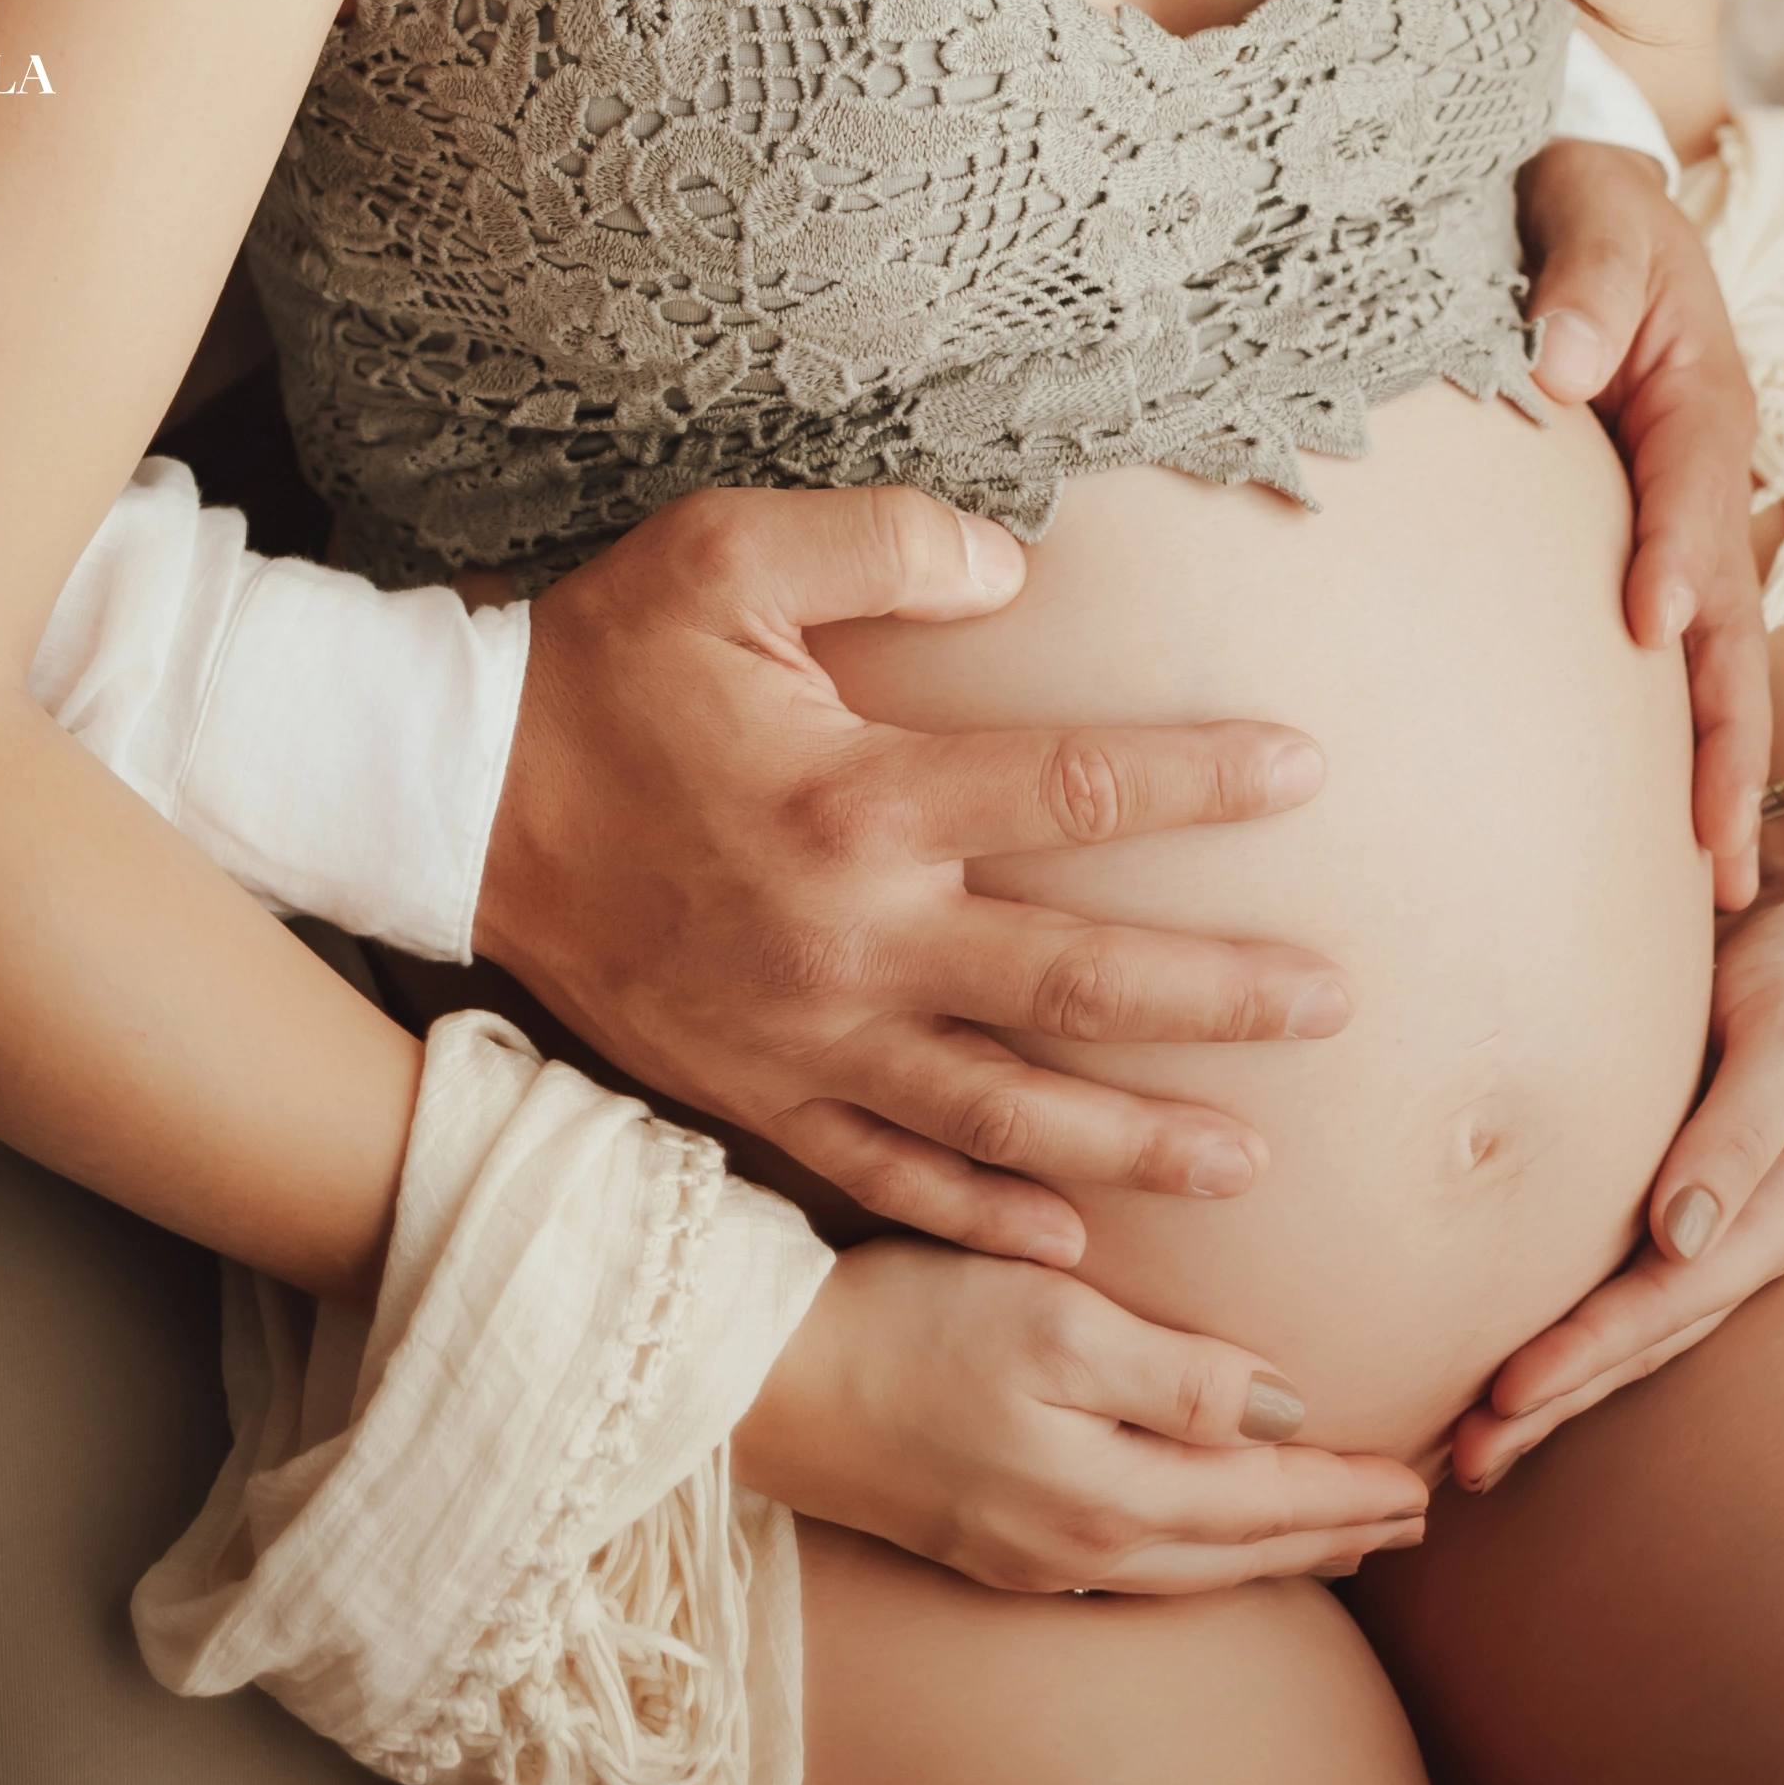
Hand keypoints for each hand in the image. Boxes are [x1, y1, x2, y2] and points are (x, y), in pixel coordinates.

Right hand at [473, 484, 1347, 1266]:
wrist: (449, 801)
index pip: (1079, 787)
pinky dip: (984, 1220)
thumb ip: (878, 542)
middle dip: (1218, 999)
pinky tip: (1069, 1243)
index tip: (1310, 773)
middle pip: (1077, 981)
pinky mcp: (755, 1091)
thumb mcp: (719, 554)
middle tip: (1334, 1007)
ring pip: (1006, 1112)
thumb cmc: (596, 663)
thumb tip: (1016, 563)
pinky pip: (890, 1176)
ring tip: (1250, 1167)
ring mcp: (807, 1034)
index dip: (1204, 780)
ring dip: (1135, 1142)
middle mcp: (854, 936)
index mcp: (862, 796)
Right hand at [737, 1237, 1429, 1596]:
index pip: (1267, 1500)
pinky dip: (1197, 1557)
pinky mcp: (986, 1546)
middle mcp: (1081, 1551)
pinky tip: (1199, 1539)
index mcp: (1111, 1496)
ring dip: (1273, 1553)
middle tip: (1413, 1519)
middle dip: (1333, 1534)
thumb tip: (1285, 1412)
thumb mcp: (1052, 1320)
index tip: (1430, 1480)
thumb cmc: (904, 1325)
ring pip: (1190, 1571)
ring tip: (1335, 1536)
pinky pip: (1131, 1571)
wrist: (762, 1385)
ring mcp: (1028, 1560)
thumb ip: (1174, 1374)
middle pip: (1240, 1552)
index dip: (1352, 1488)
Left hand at [1441, 788, 1783, 1491]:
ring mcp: (1709, 1209)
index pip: (1673, 1299)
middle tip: (1463, 1462)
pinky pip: (1613, 1262)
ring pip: (1624, 1314)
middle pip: (1642, 1334)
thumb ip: (1741, 1130)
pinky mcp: (1671, 1177)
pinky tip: (1505, 1346)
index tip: (1510, 1394)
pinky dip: (1561, 1311)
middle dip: (1558, 1398)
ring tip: (1470, 1441)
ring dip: (1553, 1379)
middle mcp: (1744, 1225)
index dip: (1591, 1351)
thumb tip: (1684, 1236)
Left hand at [1513, 136, 1769, 906]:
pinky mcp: (1647, 548)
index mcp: (1700, 392)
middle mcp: (1708, 474)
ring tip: (1715, 883)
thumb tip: (1556, 363)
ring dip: (1720, 765)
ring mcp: (1684, 523)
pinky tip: (1664, 837)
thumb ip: (1582, 271)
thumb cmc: (1577, 199)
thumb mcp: (1586, 201)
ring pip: (1716, 659)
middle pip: (1729, 614)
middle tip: (1714, 840)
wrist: (1577, 200)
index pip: (1689, 486)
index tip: (1647, 625)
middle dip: (1729, 728)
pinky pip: (1675, 654)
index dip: (1675, 555)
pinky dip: (1678, 742)